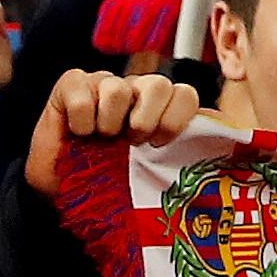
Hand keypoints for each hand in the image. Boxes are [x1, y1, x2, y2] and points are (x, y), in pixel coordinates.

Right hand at [24, 65, 200, 194]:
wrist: (59, 193)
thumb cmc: (106, 182)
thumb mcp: (148, 175)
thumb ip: (180, 159)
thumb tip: (216, 151)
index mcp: (158, 110)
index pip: (185, 95)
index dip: (175, 118)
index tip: (158, 144)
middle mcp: (134, 92)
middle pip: (158, 84)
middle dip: (146, 118)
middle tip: (131, 141)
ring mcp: (103, 84)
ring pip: (118, 89)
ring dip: (108, 122)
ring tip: (100, 139)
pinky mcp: (72, 83)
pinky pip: (82, 91)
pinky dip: (80, 118)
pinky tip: (77, 132)